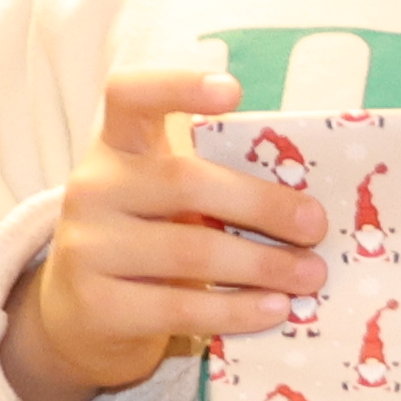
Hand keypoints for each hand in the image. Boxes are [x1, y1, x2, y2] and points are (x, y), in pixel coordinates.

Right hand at [3, 69, 320, 400]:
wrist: (83, 313)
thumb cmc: (150, 239)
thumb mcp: (170, 199)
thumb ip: (217, 183)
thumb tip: (309, 204)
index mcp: (117, 146)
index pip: (130, 95)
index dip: (178, 86)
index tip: (232, 91)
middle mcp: (94, 187)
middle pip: (185, 182)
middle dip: (262, 206)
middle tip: (317, 227)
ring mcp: (86, 246)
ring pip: (190, 251)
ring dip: (262, 265)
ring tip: (311, 276)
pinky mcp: (96, 305)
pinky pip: (180, 307)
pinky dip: (237, 309)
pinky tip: (276, 309)